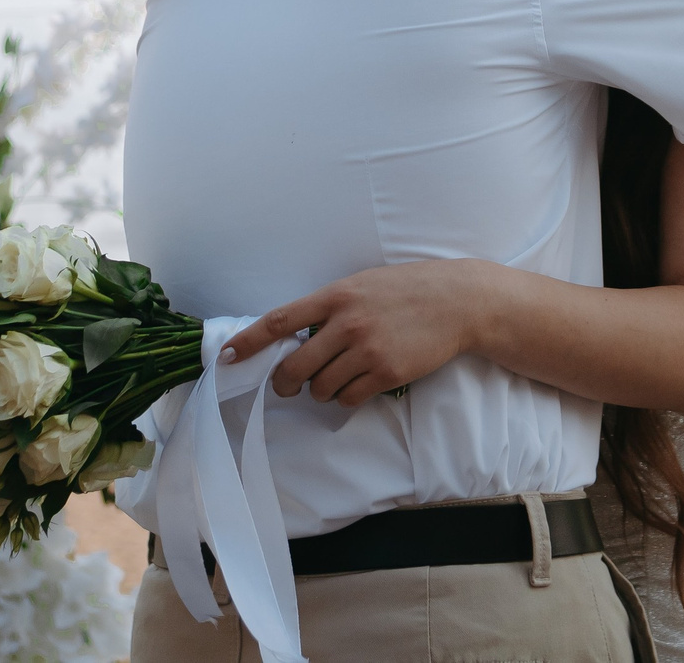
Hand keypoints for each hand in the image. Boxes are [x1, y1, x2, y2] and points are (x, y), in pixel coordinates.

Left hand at [223, 259, 498, 406]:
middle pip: (295, 367)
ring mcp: (367, 350)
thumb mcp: (363, 285)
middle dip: (285, 383)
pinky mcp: (387, 374)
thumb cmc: (407, 289)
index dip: (248, 341)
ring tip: (339, 377)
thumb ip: (330, 307)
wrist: (457, 301)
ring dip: (322, 390)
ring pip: (321, 388)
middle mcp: (347, 323)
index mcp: (337, 296)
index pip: (280, 320)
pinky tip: (360, 384)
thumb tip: (295, 335)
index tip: (226, 356)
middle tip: (288, 385)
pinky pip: (350, 399)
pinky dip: (348, 397)